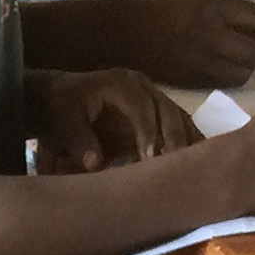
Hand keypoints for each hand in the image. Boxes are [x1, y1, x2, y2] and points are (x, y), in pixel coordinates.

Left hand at [30, 66, 202, 171]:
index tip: (149, 157)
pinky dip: (188, 144)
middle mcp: (142, 86)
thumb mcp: (62, 123)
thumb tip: (96, 163)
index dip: (148, 131)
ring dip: (187, 143)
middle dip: (173, 139)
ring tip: (191, 170)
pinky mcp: (156, 113)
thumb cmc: (59, 109)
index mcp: (120, 83)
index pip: (141, 106)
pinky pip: (178, 127)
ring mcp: (152, 97)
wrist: (59, 99)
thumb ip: (78, 141)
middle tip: (176, 167)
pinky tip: (195, 166)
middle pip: (167, 110)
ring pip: (179, 118)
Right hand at [112, 0, 254, 87]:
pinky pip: (226, 83)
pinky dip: (233, 77)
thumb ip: (228, 11)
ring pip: (245, 72)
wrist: (131, 34)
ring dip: (249, 67)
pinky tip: (226, 69)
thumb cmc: (165, 11)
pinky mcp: (196, 81)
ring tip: (244, 61)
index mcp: (216, 9)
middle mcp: (215, 37)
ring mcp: (206, 62)